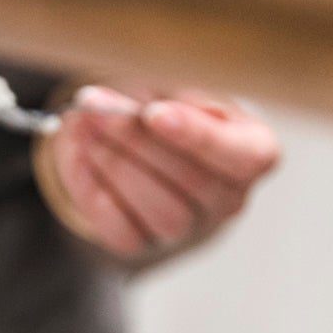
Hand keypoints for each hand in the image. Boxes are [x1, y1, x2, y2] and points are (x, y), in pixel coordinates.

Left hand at [42, 85, 280, 264]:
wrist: (143, 146)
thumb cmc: (170, 110)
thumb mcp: (176, 89)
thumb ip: (160, 95)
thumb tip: (119, 105)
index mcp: (253, 152)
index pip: (242, 156)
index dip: (198, 136)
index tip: (155, 113)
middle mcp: (228, 200)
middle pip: (193, 181)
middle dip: (139, 143)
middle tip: (99, 109)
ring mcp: (187, 229)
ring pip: (160, 212)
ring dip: (115, 166)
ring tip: (85, 127)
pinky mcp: (144, 244)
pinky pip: (121, 230)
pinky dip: (93, 191)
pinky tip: (79, 154)